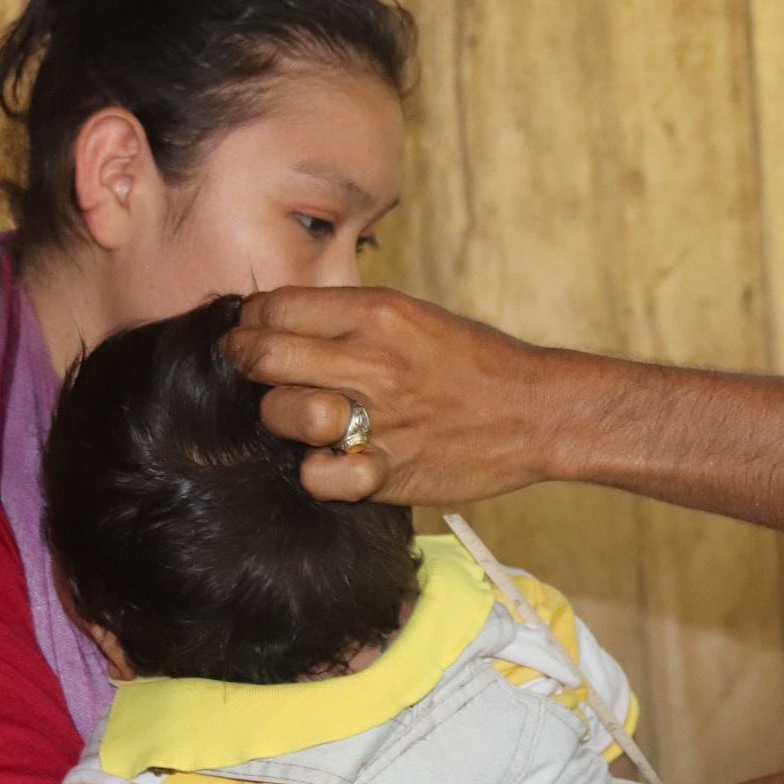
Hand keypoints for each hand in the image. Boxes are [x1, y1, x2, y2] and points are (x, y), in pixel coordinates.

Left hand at [224, 287, 560, 505]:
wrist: (539, 411)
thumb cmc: (476, 362)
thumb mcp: (415, 316)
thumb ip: (352, 318)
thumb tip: (282, 321)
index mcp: (379, 312)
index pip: (275, 307)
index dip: (251, 321)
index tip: (253, 332)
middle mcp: (373, 360)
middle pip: (263, 356)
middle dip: (244, 363)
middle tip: (250, 370)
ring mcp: (379, 418)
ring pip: (280, 414)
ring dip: (281, 417)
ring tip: (303, 419)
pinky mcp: (390, 470)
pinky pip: (317, 476)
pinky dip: (318, 473)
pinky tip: (335, 463)